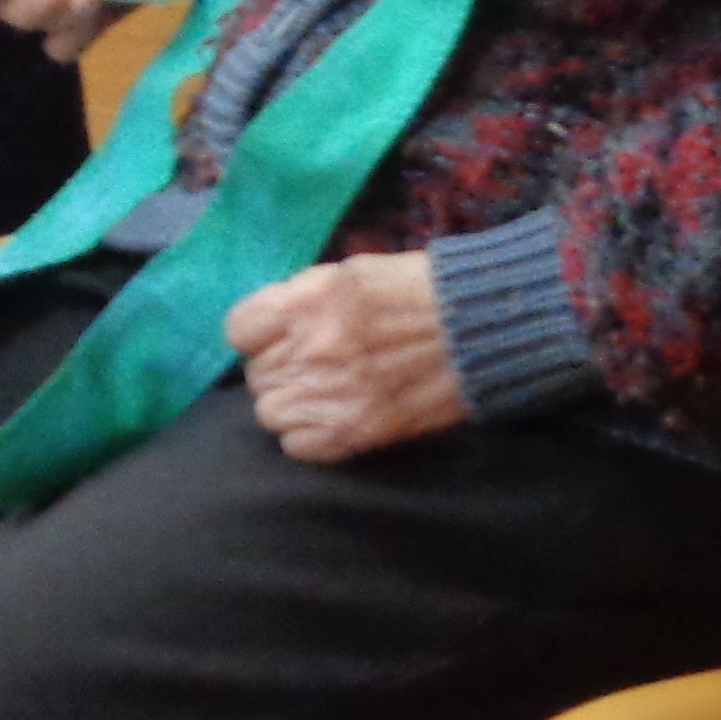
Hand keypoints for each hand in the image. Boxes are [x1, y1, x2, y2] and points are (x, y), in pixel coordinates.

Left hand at [222, 254, 464, 464]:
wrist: (482, 329)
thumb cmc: (422, 291)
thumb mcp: (354, 272)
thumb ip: (305, 296)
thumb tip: (273, 320)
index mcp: (309, 303)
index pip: (238, 329)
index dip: (256, 334)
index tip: (275, 336)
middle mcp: (312, 350)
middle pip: (256, 375)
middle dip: (279, 368)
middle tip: (312, 364)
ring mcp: (332, 395)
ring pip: (269, 413)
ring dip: (290, 404)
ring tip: (320, 393)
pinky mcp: (356, 432)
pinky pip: (296, 447)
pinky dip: (308, 436)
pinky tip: (332, 416)